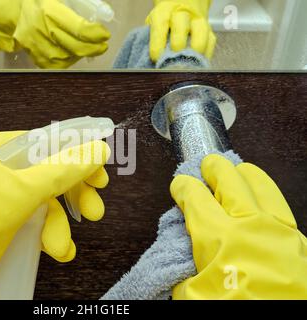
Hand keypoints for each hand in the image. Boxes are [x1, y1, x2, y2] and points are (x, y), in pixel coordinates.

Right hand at [0, 0, 110, 68]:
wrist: (10, 10)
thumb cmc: (35, 1)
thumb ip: (75, 4)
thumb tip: (99, 9)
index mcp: (48, 12)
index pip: (78, 28)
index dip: (94, 34)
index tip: (104, 34)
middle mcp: (42, 30)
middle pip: (74, 46)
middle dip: (92, 48)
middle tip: (102, 46)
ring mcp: (37, 45)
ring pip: (66, 58)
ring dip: (80, 55)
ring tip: (89, 49)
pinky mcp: (35, 55)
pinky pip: (56, 65)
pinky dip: (68, 61)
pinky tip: (74, 55)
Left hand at [0, 131, 109, 298]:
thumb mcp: (25, 188)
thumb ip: (65, 168)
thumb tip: (98, 150)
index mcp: (12, 149)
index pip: (57, 143)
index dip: (83, 157)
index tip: (102, 174)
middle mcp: (13, 169)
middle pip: (59, 174)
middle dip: (77, 194)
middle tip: (94, 211)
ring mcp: (12, 196)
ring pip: (52, 202)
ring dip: (61, 224)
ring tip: (61, 245)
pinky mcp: (11, 221)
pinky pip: (41, 222)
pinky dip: (51, 236)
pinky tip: (57, 249)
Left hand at [146, 0, 215, 61]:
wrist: (182, 6)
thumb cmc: (164, 20)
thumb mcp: (153, 24)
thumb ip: (153, 39)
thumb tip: (153, 61)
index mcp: (164, 12)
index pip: (160, 26)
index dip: (157, 44)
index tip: (156, 58)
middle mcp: (182, 14)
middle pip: (181, 28)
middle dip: (176, 47)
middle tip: (172, 61)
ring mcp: (198, 21)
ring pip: (201, 33)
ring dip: (194, 51)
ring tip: (188, 65)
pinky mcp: (209, 30)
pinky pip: (210, 42)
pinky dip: (205, 55)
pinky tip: (197, 65)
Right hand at [170, 154, 306, 298]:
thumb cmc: (241, 311)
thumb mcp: (195, 296)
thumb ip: (183, 269)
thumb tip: (184, 254)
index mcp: (220, 238)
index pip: (195, 196)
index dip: (183, 186)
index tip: (180, 185)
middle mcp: (251, 225)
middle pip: (229, 179)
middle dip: (214, 168)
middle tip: (206, 166)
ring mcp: (279, 229)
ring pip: (260, 184)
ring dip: (243, 174)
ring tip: (235, 171)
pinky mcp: (298, 240)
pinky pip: (280, 204)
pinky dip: (265, 194)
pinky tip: (260, 198)